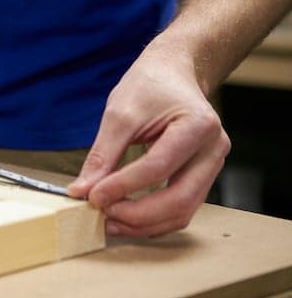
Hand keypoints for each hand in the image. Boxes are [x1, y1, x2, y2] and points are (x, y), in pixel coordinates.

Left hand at [67, 41, 230, 236]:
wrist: (172, 74)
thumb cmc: (149, 86)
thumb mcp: (120, 113)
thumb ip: (102, 155)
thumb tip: (83, 190)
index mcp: (198, 126)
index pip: (158, 167)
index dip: (123, 186)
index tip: (92, 197)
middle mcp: (214, 150)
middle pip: (179, 199)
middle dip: (136, 214)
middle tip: (100, 214)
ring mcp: (212, 166)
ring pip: (182, 212)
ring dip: (143, 224)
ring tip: (108, 221)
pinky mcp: (202, 177)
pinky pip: (180, 208)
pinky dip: (152, 219)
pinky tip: (124, 216)